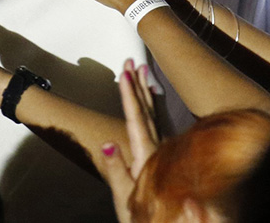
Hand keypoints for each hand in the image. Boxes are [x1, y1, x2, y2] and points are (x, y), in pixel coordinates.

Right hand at [100, 59, 158, 222]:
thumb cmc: (140, 218)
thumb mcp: (123, 197)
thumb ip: (117, 171)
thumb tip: (108, 143)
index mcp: (146, 156)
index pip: (136, 119)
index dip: (130, 95)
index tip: (125, 72)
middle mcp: (156, 149)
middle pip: (147, 111)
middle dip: (138, 85)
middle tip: (131, 61)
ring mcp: (160, 152)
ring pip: (153, 114)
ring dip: (146, 92)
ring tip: (143, 71)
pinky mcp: (161, 156)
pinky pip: (157, 123)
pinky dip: (153, 107)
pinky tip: (152, 100)